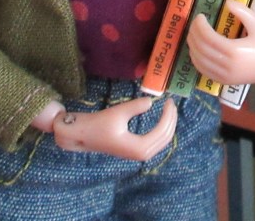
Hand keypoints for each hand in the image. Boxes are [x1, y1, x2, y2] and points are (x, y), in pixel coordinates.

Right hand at [49, 97, 176, 159]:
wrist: (82, 135)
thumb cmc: (98, 124)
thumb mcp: (118, 113)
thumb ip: (136, 107)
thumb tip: (151, 102)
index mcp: (139, 148)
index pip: (162, 132)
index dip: (168, 115)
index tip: (169, 100)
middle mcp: (141, 154)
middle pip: (166, 138)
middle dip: (171, 119)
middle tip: (172, 102)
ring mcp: (138, 153)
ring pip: (162, 141)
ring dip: (168, 125)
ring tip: (170, 108)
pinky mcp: (135, 149)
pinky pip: (156, 142)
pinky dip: (162, 130)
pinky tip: (162, 119)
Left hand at [186, 0, 254, 85]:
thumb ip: (241, 11)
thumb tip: (226, 2)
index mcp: (234, 51)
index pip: (207, 38)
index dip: (200, 26)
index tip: (200, 16)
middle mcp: (228, 66)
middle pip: (201, 49)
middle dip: (194, 34)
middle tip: (195, 23)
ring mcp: (226, 76)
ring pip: (200, 62)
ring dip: (193, 47)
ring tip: (194, 34)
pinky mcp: (227, 81)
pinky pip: (205, 72)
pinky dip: (197, 60)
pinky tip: (197, 50)